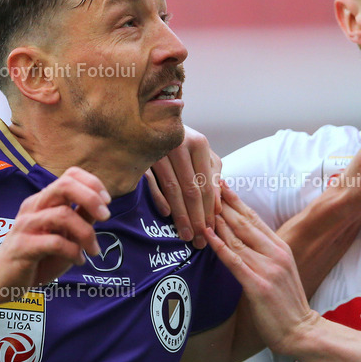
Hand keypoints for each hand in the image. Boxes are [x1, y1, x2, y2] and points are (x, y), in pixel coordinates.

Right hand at [0, 167, 110, 295]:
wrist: (2, 282)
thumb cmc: (37, 258)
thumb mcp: (65, 236)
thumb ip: (80, 219)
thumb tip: (101, 205)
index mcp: (44, 200)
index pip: (69, 175)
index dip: (92, 183)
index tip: (107, 202)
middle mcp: (34, 207)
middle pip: (64, 185)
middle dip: (91, 197)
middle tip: (106, 217)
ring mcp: (26, 225)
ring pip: (62, 214)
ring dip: (86, 233)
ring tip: (93, 250)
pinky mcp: (22, 246)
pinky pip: (55, 242)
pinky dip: (73, 252)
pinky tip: (79, 261)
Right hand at [148, 126, 220, 247]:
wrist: (153, 120)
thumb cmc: (184, 143)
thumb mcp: (203, 155)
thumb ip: (212, 177)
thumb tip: (218, 207)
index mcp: (199, 144)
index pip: (206, 184)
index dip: (210, 209)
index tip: (211, 230)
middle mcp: (180, 145)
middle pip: (191, 190)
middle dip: (197, 218)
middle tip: (199, 241)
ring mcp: (160, 150)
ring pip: (173, 189)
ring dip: (180, 215)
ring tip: (186, 236)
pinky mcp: (142, 156)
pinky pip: (152, 182)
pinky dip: (160, 198)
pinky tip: (167, 214)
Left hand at [204, 184, 317, 355]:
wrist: (301, 331)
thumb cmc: (287, 304)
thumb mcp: (281, 270)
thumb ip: (266, 254)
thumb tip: (244, 240)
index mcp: (280, 248)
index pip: (255, 218)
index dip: (237, 201)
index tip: (222, 186)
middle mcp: (275, 254)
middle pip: (245, 223)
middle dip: (225, 204)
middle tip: (208, 186)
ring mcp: (267, 268)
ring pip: (237, 238)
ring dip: (218, 221)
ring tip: (203, 205)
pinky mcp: (258, 285)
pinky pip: (234, 261)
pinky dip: (219, 245)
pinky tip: (207, 235)